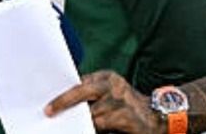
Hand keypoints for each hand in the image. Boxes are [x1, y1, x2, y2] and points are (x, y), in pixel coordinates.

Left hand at [46, 70, 163, 133]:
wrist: (156, 117)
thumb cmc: (127, 107)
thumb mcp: (111, 93)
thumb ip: (93, 94)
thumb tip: (65, 103)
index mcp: (108, 77)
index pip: (80, 82)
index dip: (64, 92)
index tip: (48, 103)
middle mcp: (113, 85)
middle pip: (81, 92)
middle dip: (63, 102)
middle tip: (49, 112)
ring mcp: (119, 101)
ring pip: (90, 114)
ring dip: (79, 122)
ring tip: (69, 126)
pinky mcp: (123, 117)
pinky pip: (99, 125)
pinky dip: (91, 129)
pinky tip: (87, 129)